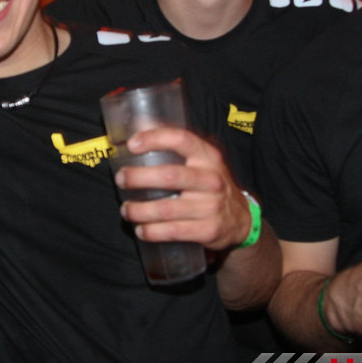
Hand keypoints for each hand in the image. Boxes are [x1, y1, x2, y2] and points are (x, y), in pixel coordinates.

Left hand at [114, 127, 249, 250]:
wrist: (241, 219)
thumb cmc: (210, 184)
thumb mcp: (203, 162)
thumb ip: (176, 149)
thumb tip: (138, 130)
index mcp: (208, 157)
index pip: (181, 139)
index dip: (155, 138)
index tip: (132, 144)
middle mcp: (211, 179)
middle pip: (169, 176)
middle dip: (138, 178)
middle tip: (120, 179)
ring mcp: (211, 206)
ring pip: (166, 208)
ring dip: (139, 210)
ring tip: (126, 209)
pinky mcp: (208, 230)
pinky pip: (173, 232)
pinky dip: (152, 232)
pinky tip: (141, 230)